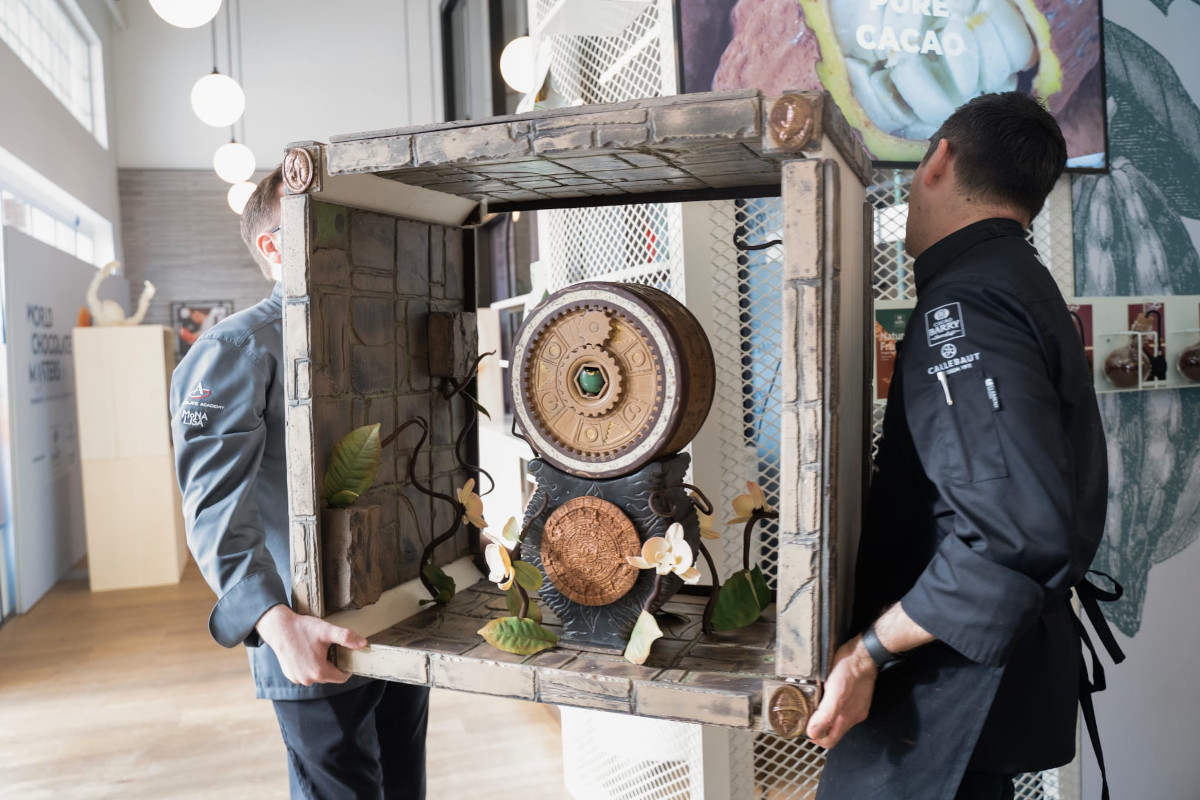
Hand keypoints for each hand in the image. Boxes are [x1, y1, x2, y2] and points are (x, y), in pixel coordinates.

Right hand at [255, 604, 366, 686]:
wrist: (279, 628)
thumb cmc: (302, 628)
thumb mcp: (327, 631)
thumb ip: (346, 638)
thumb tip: (363, 644)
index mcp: (319, 671)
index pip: (341, 678)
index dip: (346, 668)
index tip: (346, 657)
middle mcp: (307, 679)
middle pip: (329, 676)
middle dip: (333, 665)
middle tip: (330, 649)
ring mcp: (297, 679)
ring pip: (317, 676)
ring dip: (320, 666)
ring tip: (317, 650)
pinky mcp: (290, 675)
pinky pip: (306, 674)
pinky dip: (309, 666)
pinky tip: (306, 653)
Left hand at [806, 635, 877, 749]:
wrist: (864, 652)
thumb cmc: (849, 669)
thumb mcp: (835, 692)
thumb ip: (826, 714)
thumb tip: (813, 733)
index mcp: (847, 717)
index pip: (830, 741)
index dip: (816, 738)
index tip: (803, 728)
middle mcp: (853, 715)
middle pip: (833, 731)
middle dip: (818, 727)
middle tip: (804, 715)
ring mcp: (856, 706)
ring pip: (837, 719)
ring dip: (824, 716)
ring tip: (811, 704)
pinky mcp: (857, 696)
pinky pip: (842, 707)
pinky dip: (831, 705)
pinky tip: (824, 694)